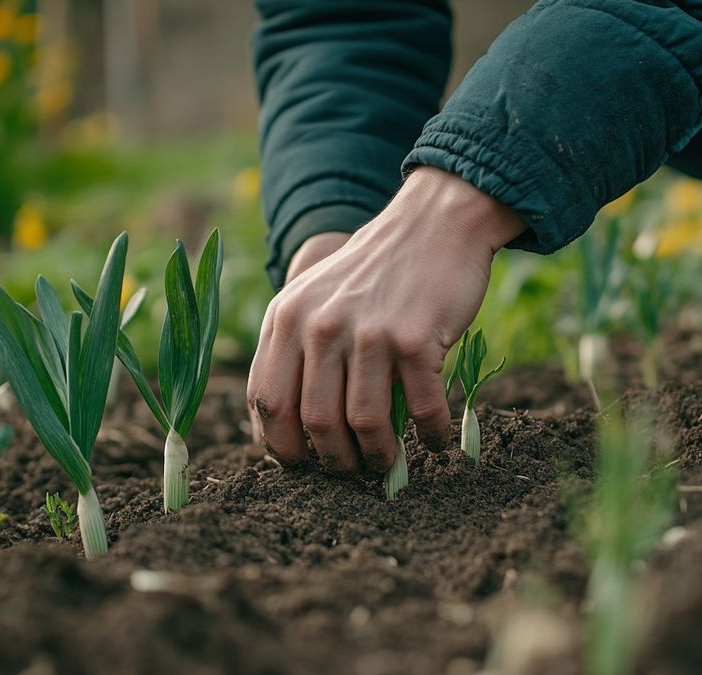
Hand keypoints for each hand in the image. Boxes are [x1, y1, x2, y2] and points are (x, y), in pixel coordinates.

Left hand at [247, 167, 525, 472]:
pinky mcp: (414, 340)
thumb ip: (300, 351)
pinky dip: (430, 435)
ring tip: (388, 464)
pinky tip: (435, 441)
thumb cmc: (376, 273)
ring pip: (362, 423)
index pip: (266, 400)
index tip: (301, 464)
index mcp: (286, 318)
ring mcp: (367, 333)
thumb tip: (299, 432)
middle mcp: (320, 326)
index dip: (280, 445)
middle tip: (351, 471)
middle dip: (333, 461)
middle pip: (313, 422)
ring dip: (378, 457)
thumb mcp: (318, 299)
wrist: (433, 224)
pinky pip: (421, 409)